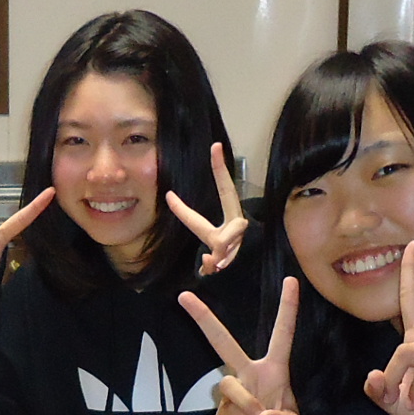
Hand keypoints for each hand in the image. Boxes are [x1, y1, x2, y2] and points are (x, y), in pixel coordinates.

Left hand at [163, 142, 250, 276]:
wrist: (244, 268)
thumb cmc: (223, 247)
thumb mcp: (206, 231)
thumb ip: (187, 214)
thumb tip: (169, 195)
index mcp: (231, 214)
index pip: (226, 188)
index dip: (220, 169)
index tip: (215, 146)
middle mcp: (238, 227)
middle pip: (238, 225)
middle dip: (228, 234)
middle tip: (223, 238)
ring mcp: (239, 244)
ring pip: (226, 246)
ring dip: (217, 256)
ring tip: (209, 260)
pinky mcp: (236, 259)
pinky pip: (220, 262)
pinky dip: (211, 265)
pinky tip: (207, 268)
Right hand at [180, 276, 304, 414]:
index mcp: (274, 370)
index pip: (282, 334)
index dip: (287, 308)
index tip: (291, 280)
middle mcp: (250, 373)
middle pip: (223, 341)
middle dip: (204, 319)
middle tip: (184, 297)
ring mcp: (233, 389)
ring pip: (232, 384)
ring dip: (249, 406)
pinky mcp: (221, 407)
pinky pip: (230, 407)